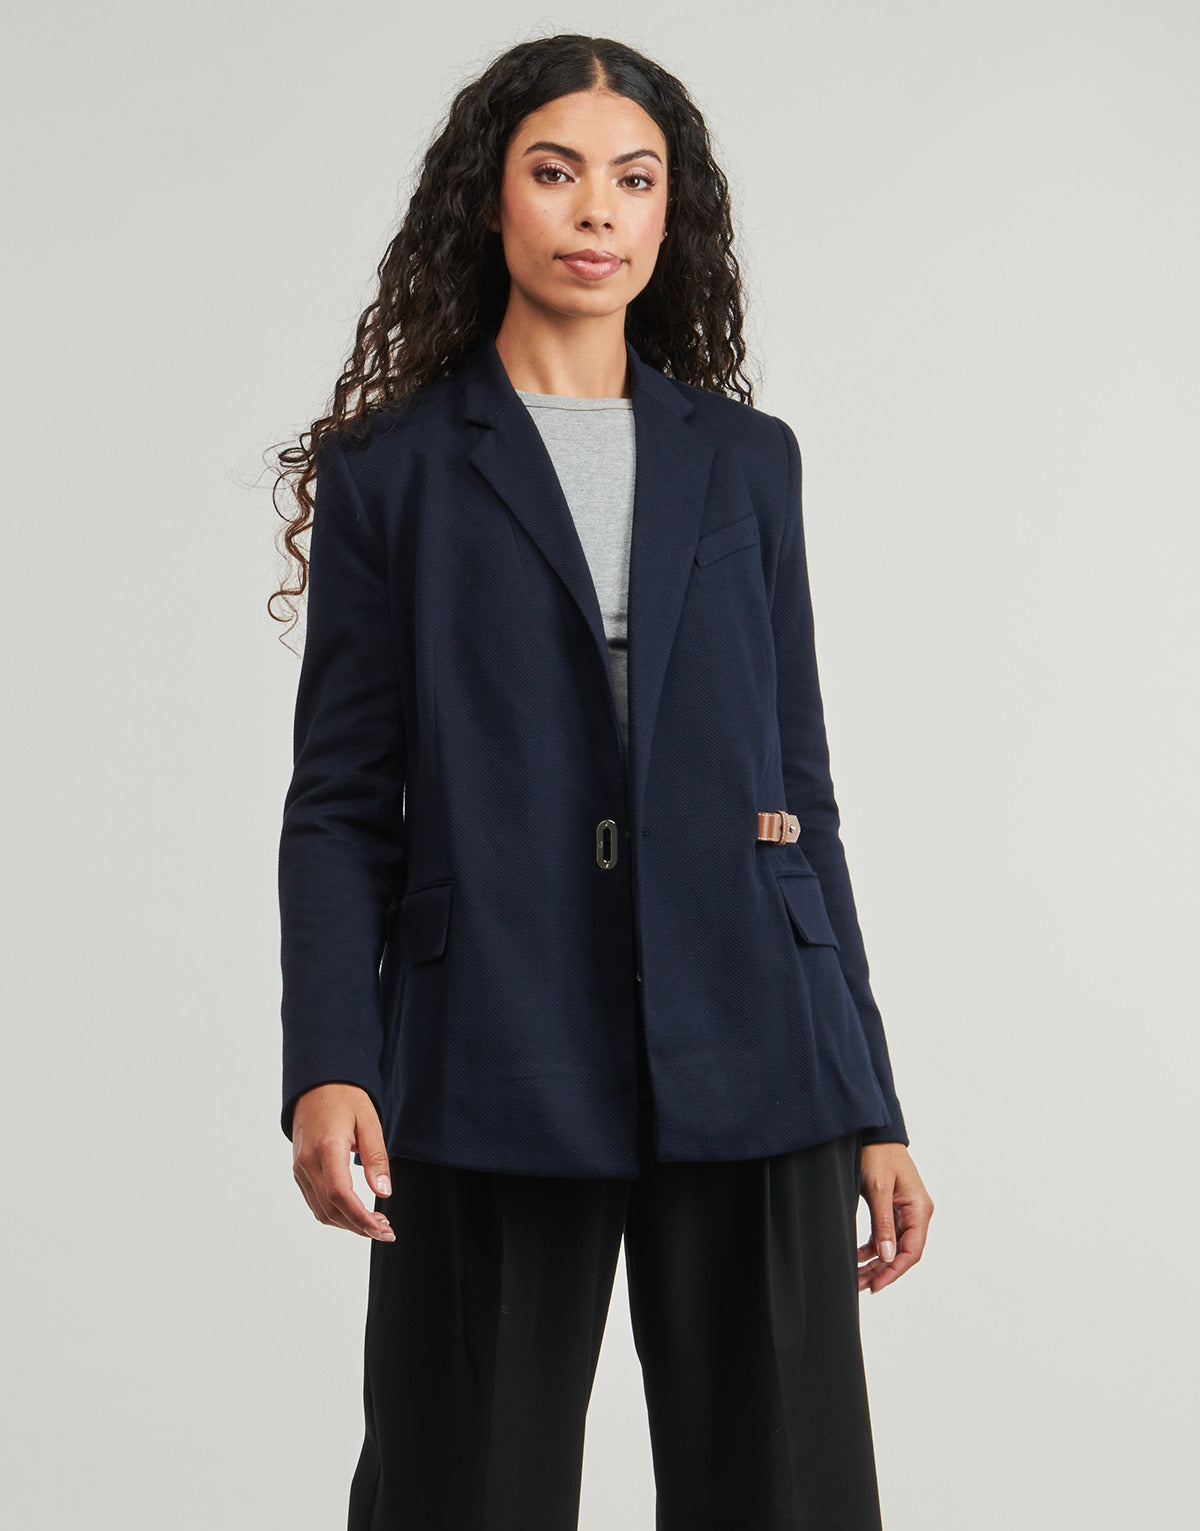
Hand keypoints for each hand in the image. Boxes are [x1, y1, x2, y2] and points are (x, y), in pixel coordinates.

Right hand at [291, 1083, 395, 1240]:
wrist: (317, 1085)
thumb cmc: (345, 1098)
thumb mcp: (369, 1121)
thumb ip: (376, 1157)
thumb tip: (384, 1192)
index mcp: (326, 1147)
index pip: (340, 1194)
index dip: (361, 1218)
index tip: (382, 1229)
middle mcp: (307, 1161)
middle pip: (330, 1208)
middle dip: (359, 1226)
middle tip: (385, 1231)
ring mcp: (300, 1168)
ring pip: (321, 1210)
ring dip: (347, 1224)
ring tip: (375, 1224)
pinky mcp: (299, 1171)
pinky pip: (315, 1201)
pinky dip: (335, 1214)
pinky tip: (355, 1213)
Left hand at [857, 1143, 932, 1292]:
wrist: (873, 1131)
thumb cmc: (877, 1154)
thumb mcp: (877, 1189)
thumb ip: (882, 1223)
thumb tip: (886, 1256)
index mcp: (919, 1208)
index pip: (912, 1250)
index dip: (894, 1271)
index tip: (876, 1285)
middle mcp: (916, 1213)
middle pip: (902, 1252)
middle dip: (882, 1271)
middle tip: (860, 1285)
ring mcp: (905, 1211)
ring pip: (893, 1246)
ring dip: (876, 1263)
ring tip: (856, 1278)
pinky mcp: (893, 1209)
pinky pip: (886, 1235)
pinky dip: (873, 1248)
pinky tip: (858, 1258)